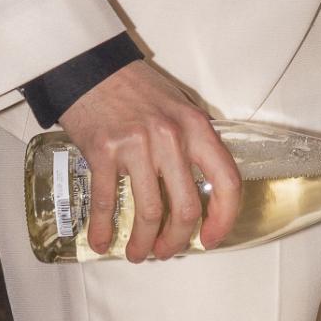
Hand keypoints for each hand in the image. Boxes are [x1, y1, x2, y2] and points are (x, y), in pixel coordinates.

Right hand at [60, 61, 241, 261]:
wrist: (93, 68)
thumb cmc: (137, 89)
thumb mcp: (180, 108)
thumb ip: (192, 143)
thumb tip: (198, 187)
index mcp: (197, 128)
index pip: (226, 181)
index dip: (224, 217)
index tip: (211, 238)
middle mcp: (172, 139)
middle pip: (187, 207)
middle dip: (177, 239)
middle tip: (167, 251)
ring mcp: (138, 146)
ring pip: (150, 211)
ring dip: (143, 242)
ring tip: (138, 253)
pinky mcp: (104, 152)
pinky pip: (107, 202)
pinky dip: (104, 228)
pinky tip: (102, 242)